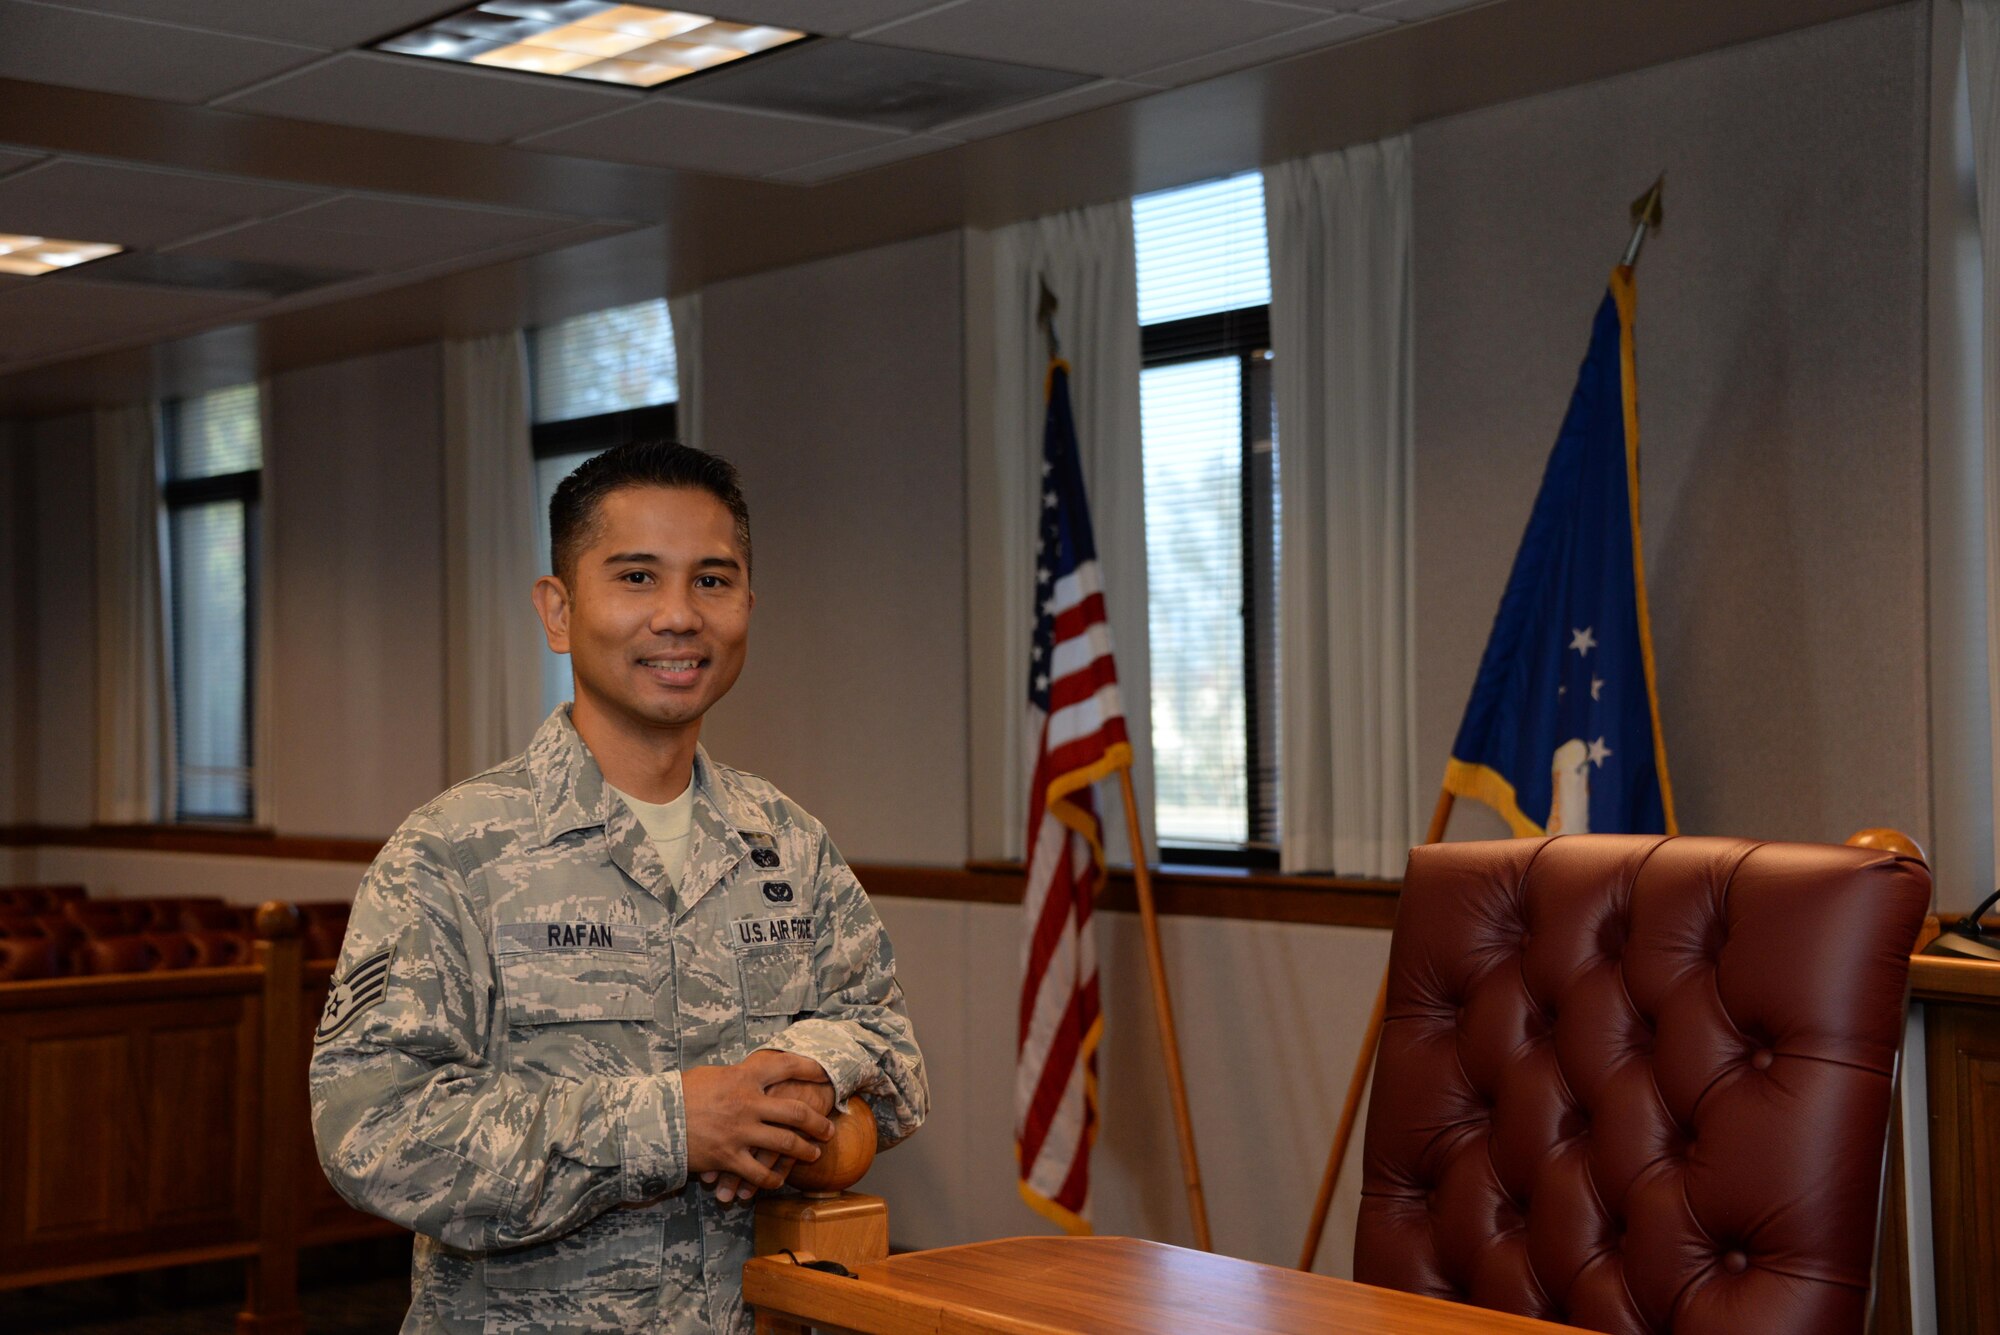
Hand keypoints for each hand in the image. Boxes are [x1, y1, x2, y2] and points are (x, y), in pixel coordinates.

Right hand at [683, 1052, 833, 1197]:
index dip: (809, 1068)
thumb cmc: (679, 1094)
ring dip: (804, 1151)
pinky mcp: (729, 1157)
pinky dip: (773, 1179)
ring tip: (814, 1154)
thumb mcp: (710, 1075)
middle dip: (817, 1122)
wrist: (653, 1120)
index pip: (785, 1066)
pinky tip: (780, 1180)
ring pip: (785, 1144)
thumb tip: (752, 1074)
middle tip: (828, 1128)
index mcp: (743, 1077)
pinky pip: (760, 1173)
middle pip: (796, 1112)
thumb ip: (736, 1076)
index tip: (823, 1074)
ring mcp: (741, 1132)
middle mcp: (748, 1103)